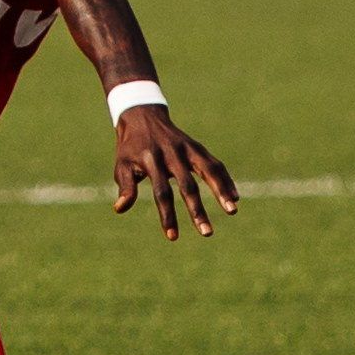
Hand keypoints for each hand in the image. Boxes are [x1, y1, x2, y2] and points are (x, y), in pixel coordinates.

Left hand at [111, 107, 238, 240]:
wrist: (143, 117)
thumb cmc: (131, 149)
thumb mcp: (122, 165)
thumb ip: (126, 187)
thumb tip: (120, 209)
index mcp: (151, 160)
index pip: (161, 192)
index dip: (167, 215)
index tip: (172, 236)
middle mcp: (172, 154)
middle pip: (187, 185)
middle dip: (197, 211)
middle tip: (207, 233)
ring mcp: (187, 148)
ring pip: (208, 171)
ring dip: (221, 191)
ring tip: (232, 211)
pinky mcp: (197, 147)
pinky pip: (214, 164)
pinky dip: (225, 179)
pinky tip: (234, 197)